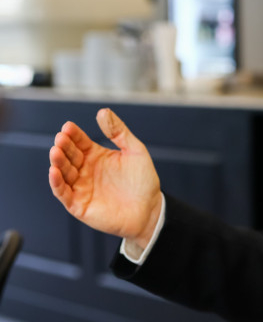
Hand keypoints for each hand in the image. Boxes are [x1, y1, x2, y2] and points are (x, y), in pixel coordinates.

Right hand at [48, 108, 161, 248]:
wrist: (150, 209)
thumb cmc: (143, 181)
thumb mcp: (135, 151)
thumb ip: (119, 132)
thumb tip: (103, 112)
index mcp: (96, 156)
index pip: (80, 142)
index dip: (73, 134)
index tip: (68, 126)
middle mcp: (86, 170)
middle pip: (69, 155)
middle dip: (64, 146)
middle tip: (61, 138)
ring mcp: (81, 187)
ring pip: (63, 172)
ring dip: (58, 162)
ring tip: (56, 151)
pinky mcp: (78, 205)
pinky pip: (63, 193)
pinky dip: (56, 183)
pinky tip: (54, 171)